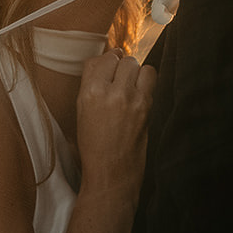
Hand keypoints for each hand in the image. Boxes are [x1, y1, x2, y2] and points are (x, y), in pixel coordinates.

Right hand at [75, 48, 155, 194]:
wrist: (111, 174)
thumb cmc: (93, 146)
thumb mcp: (82, 113)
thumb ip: (91, 84)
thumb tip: (106, 60)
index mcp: (88, 93)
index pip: (99, 59)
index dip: (106, 63)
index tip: (109, 69)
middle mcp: (109, 92)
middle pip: (121, 59)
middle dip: (121, 67)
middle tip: (120, 82)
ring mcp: (129, 98)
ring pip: (137, 64)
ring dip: (135, 71)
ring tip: (131, 86)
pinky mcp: (146, 106)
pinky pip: (150, 77)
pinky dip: (146, 81)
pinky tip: (140, 94)